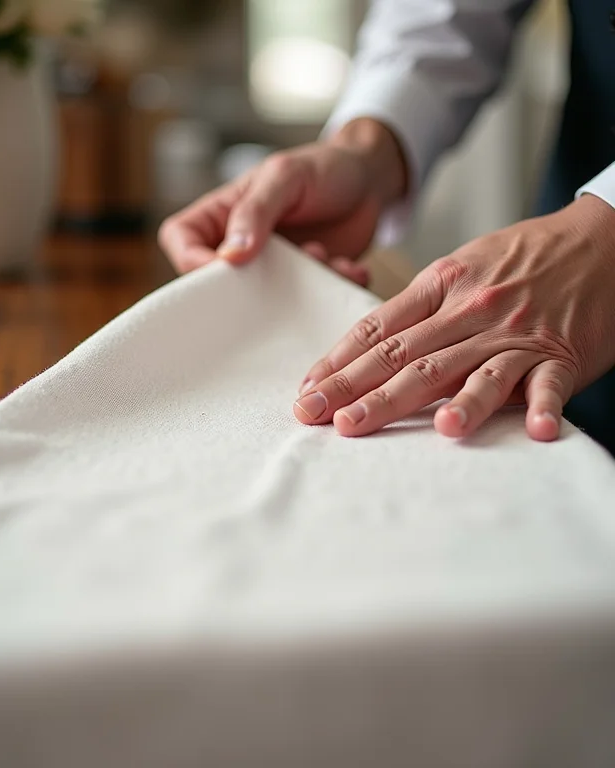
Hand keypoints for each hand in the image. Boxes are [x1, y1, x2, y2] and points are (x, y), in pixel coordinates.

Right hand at [158, 119, 407, 285]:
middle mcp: (240, 245)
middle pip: (215, 284)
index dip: (191, 262)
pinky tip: (346, 267)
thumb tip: (230, 255)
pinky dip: (328, 288)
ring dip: (295, 290)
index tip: (225, 270)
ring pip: (262, 302)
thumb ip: (256, 211)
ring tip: (322, 256)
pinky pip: (304, 306)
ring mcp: (271, 269)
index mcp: (221, 215)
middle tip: (276, 281)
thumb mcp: (285, 177)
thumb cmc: (322, 167)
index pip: (181, 241)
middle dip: (247, 290)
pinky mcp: (302, 285)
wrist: (371, 180)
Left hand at [293, 195, 614, 441]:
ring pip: (471, 371)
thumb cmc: (520, 258)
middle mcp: (472, 312)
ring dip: (446, 402)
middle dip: (358, 390)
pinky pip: (550, 383)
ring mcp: (516, 335)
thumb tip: (366, 347)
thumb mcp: (459, 268)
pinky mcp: (561, 355)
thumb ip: (417, 308)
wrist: (600, 239)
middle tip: (319, 417)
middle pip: (407, 356)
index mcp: (442, 287)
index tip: (307, 389)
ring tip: (417, 428)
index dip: (339, 361)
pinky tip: (535, 430)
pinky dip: (543, 405)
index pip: (379, 329)